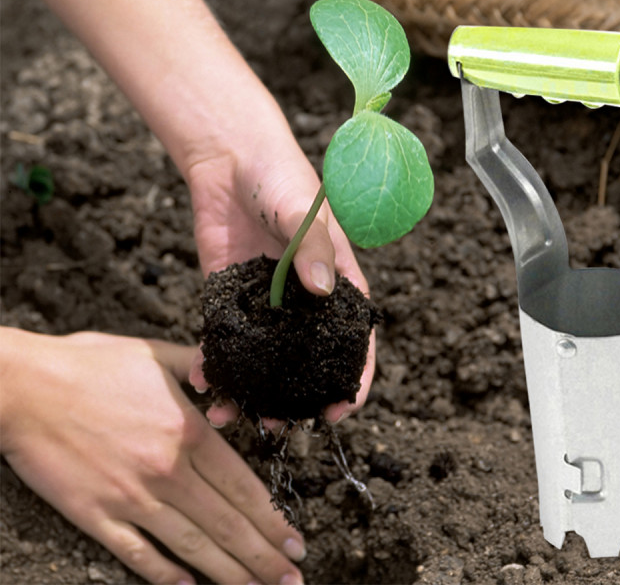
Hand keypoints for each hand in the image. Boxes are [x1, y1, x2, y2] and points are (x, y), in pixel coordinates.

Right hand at [0, 329, 305, 584]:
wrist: (25, 387)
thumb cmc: (92, 364)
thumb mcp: (156, 353)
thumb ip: (199, 365)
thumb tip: (225, 371)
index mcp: (189, 430)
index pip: (244, 486)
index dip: (273, 518)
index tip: (296, 542)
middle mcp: (169, 470)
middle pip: (226, 523)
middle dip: (263, 557)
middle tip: (292, 582)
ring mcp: (132, 497)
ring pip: (192, 545)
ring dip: (228, 573)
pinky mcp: (95, 514)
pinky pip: (137, 554)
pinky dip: (164, 575)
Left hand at [185, 146, 374, 426]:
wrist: (230, 158)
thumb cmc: (281, 176)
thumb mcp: (304, 209)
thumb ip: (314, 247)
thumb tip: (321, 289)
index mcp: (335, 280)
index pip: (354, 337)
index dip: (354, 377)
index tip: (341, 411)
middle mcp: (302, 299)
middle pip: (307, 359)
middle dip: (296, 398)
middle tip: (279, 426)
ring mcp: (265, 301)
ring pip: (263, 358)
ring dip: (251, 390)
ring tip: (234, 416)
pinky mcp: (228, 295)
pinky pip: (223, 338)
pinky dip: (214, 362)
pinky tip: (203, 380)